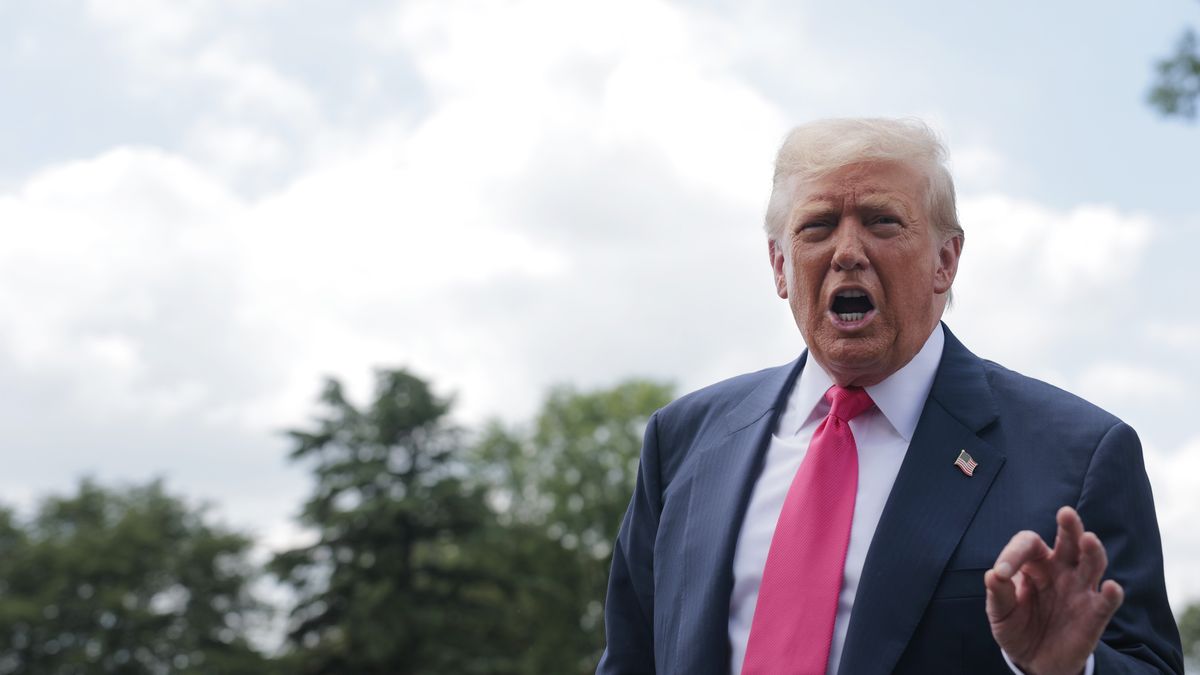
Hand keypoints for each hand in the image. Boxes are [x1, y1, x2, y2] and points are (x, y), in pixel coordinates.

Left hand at [985, 506, 1123, 674]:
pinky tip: (1111, 587)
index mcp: (1035, 564)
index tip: (1001, 574)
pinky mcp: (1095, 614)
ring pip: (1092, 564)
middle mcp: (1061, 570)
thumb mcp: (1000, 613)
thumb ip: (999, 595)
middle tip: (1066, 513)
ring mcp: (1080, 590)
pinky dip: (1112, 594)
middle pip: (1069, 542)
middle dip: (1069, 527)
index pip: (1028, 545)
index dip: (1013, 554)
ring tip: (1088, 539)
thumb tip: (993, 575)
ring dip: (1092, 551)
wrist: (1034, 660)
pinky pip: (1106, 602)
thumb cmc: (1016, 627)